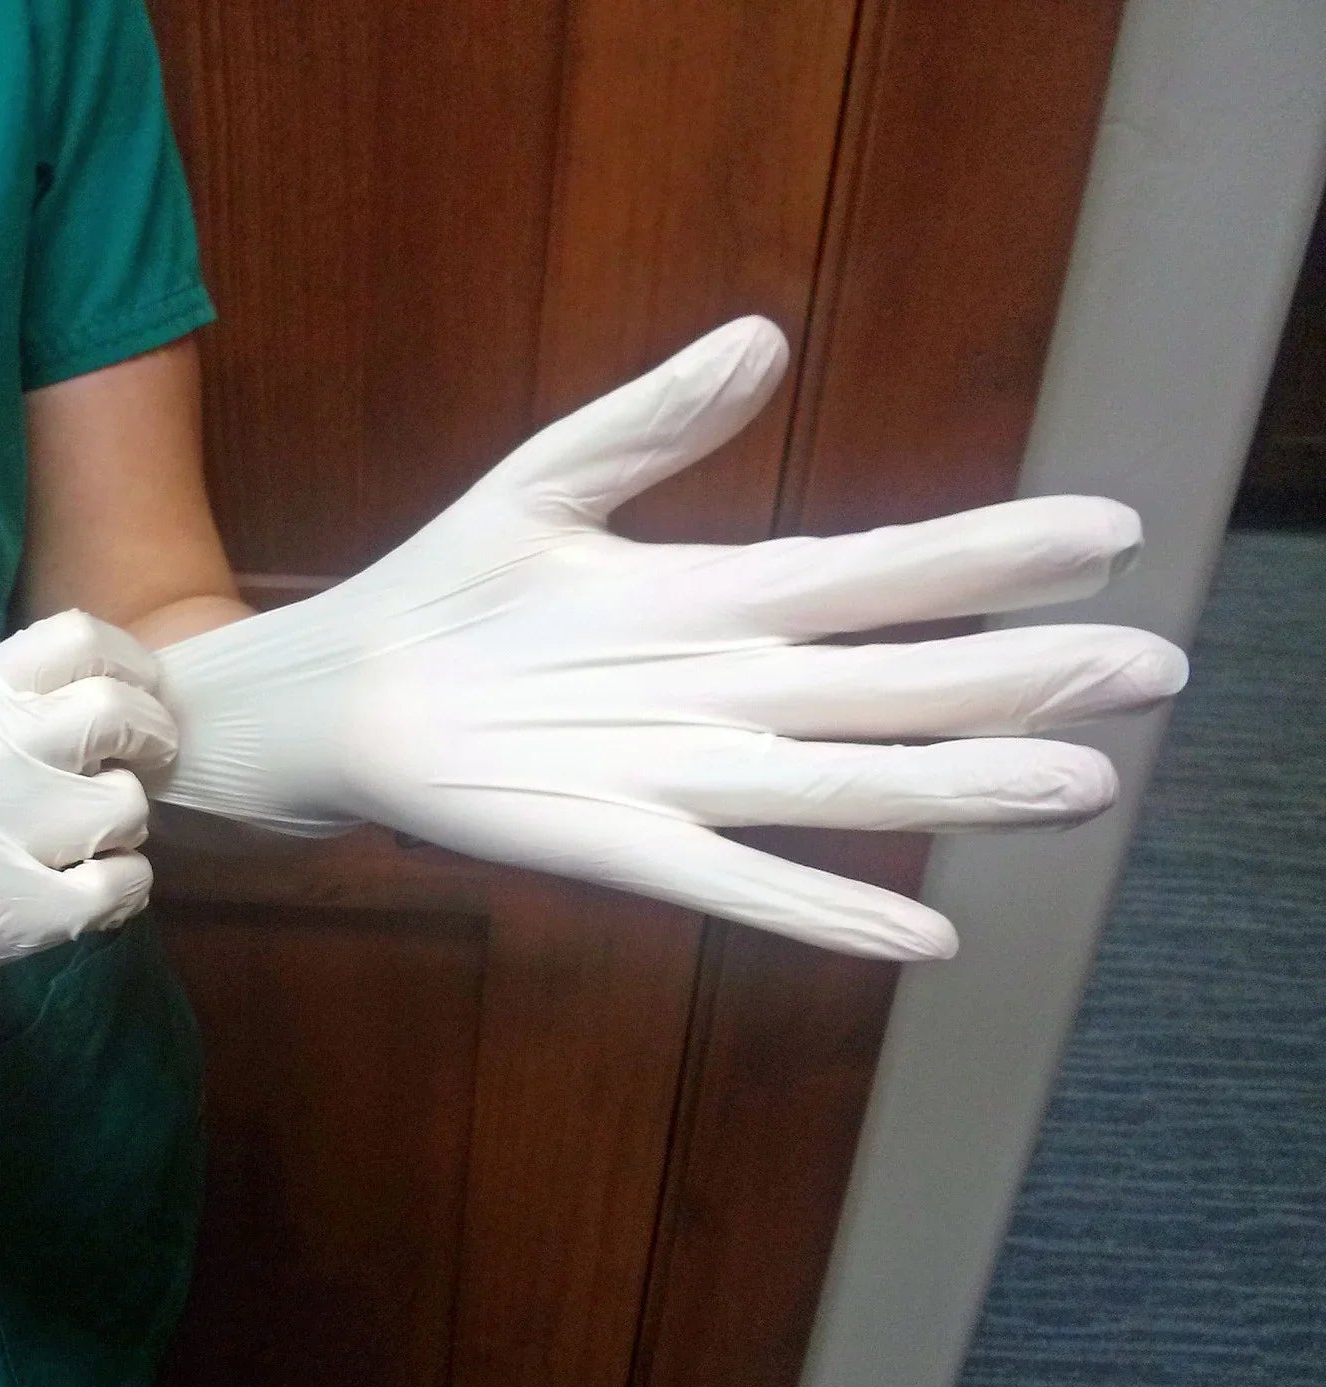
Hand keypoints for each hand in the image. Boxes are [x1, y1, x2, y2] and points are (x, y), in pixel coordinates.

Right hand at [0, 611, 175, 1004]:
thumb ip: (11, 702)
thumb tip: (108, 694)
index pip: (81, 640)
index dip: (129, 663)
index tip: (136, 690)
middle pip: (121, 714)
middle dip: (151, 735)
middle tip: (143, 758)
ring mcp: (19, 834)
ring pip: (130, 805)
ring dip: (126, 819)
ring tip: (93, 832)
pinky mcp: (37, 911)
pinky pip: (127, 881)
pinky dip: (125, 881)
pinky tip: (96, 883)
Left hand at [152, 317, 1186, 960]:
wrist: (348, 689)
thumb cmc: (452, 587)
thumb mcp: (552, 481)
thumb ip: (657, 419)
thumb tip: (763, 334)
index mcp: (719, 598)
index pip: (878, 572)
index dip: (987, 555)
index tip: (1104, 531)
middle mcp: (727, 693)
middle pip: (894, 684)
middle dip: (1020, 676)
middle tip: (1154, 668)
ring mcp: (681, 776)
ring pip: (843, 785)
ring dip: (958, 787)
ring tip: (1081, 786)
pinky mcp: (619, 846)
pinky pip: (736, 886)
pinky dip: (822, 910)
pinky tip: (922, 936)